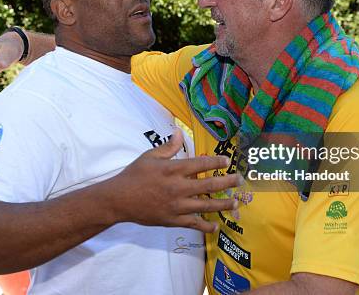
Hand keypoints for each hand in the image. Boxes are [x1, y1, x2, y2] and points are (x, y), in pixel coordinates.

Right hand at [111, 129, 241, 232]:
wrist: (119, 200)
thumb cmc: (134, 175)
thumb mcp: (149, 156)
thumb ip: (168, 147)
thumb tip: (180, 132)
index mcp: (173, 169)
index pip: (201, 164)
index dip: (217, 162)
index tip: (228, 161)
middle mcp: (178, 187)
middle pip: (209, 186)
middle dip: (227, 183)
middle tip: (240, 181)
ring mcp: (176, 206)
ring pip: (205, 206)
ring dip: (223, 205)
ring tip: (235, 203)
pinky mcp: (172, 220)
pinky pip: (193, 224)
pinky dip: (205, 226)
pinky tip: (215, 226)